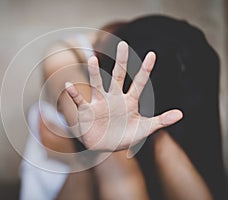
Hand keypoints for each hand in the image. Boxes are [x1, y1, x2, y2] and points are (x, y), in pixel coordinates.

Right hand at [65, 41, 182, 150]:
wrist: (105, 147)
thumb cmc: (124, 136)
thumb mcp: (145, 129)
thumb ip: (161, 121)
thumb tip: (181, 114)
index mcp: (129, 101)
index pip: (139, 83)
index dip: (145, 70)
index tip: (152, 54)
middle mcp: (114, 98)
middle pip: (118, 77)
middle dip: (121, 62)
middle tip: (123, 45)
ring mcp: (100, 103)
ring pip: (97, 85)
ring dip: (95, 74)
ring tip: (92, 60)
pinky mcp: (87, 111)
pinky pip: (80, 101)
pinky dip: (74, 94)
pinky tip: (69, 86)